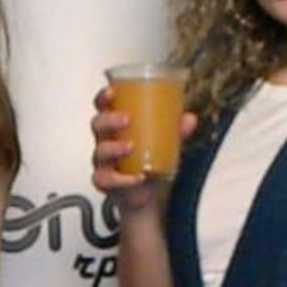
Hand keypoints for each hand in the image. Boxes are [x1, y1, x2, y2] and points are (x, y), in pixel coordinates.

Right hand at [89, 86, 195, 214]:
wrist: (147, 195)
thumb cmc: (150, 161)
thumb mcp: (166, 142)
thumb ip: (176, 130)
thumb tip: (189, 118)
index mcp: (115, 125)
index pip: (102, 107)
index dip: (103, 98)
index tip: (112, 92)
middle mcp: (105, 141)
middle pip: (97, 125)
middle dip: (109, 120)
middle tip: (126, 119)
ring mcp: (103, 162)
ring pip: (99, 152)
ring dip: (113, 148)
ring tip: (130, 147)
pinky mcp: (106, 182)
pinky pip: (106, 179)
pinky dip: (122, 179)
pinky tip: (138, 177)